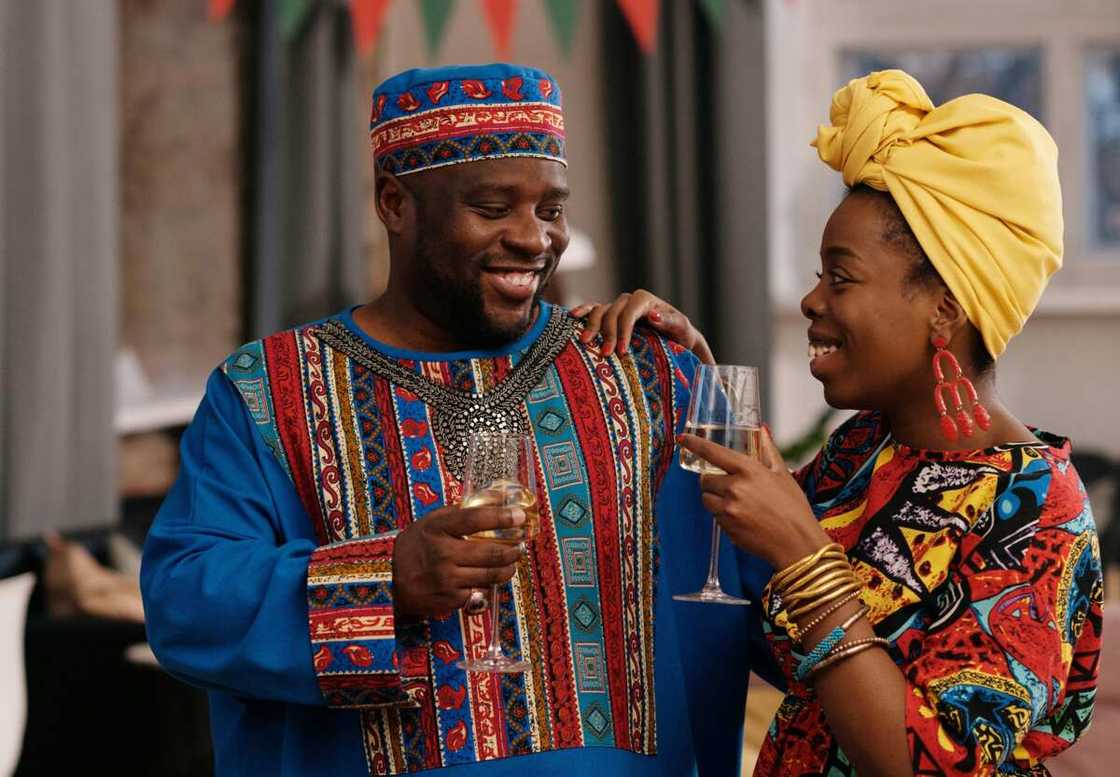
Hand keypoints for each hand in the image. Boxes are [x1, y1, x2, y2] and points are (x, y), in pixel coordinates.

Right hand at [391, 504, 525, 617]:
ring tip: (512, 562)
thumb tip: (497, 499)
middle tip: (521, 545)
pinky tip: (491, 578)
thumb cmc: (416, 546)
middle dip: (513, 549)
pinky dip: (490, 585)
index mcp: (437, 529)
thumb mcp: (432, 522)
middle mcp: (442, 554)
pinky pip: (480, 592)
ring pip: (491, 575)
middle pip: (491, 552)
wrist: (390, 580)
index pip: (475, 519)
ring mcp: (447, 579)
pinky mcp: (450, 600)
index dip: (502, 517)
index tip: (520, 516)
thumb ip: (461, 512)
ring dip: (508, 568)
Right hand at [570, 289, 714, 363]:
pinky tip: (573, 317)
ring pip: (599, 311)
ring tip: (585, 342)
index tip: (621, 351)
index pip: (629, 311)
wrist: (675, 339)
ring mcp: (618, 307)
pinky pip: (593, 310)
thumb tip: (652, 315)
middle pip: (612, 312)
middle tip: (605, 354)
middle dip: (607, 333)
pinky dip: (583, 311)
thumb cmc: (680, 335)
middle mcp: (629, 301)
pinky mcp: (609, 315)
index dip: (623, 330)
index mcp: (645, 300)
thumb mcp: (682, 329)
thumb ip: (670, 321)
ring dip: (591, 325)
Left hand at [678, 427, 829, 568]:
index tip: (682, 439)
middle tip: (730, 485)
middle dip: (713, 481)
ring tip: (738, 503)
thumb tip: (762, 430)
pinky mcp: (726, 528)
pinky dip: (723, 515)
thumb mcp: (783, 474)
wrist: (797, 543)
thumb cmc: (794, 507)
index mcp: (748, 470)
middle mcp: (734, 488)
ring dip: (715, 498)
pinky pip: (715, 517)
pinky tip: (743, 518)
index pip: (713, 452)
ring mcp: (728, 509)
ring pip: (706, 499)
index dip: (695, 444)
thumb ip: (767, 450)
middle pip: (705, 479)